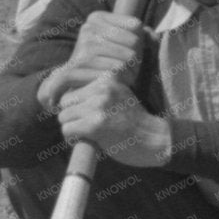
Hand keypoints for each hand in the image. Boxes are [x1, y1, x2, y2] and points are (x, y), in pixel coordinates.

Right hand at [41, 10, 150, 108]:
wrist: (78, 88)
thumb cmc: (106, 65)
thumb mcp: (121, 44)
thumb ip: (142, 35)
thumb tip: (153, 35)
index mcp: (96, 18)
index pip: (136, 26)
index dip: (139, 43)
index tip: (128, 52)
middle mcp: (87, 29)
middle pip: (134, 43)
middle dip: (136, 60)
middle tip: (127, 70)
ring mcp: (81, 48)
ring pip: (127, 61)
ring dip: (129, 74)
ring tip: (121, 78)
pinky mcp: (75, 69)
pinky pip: (113, 75)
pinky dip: (118, 83)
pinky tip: (113, 85)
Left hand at [56, 74, 171, 167]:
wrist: (156, 140)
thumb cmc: (135, 121)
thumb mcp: (118, 95)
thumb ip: (95, 92)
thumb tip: (62, 97)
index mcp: (108, 77)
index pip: (73, 84)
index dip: (75, 103)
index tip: (80, 113)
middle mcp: (102, 87)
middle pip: (65, 101)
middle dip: (71, 115)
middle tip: (84, 126)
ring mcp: (99, 105)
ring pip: (64, 116)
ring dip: (71, 128)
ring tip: (87, 134)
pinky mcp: (96, 124)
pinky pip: (68, 130)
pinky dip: (72, 139)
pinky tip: (87, 141)